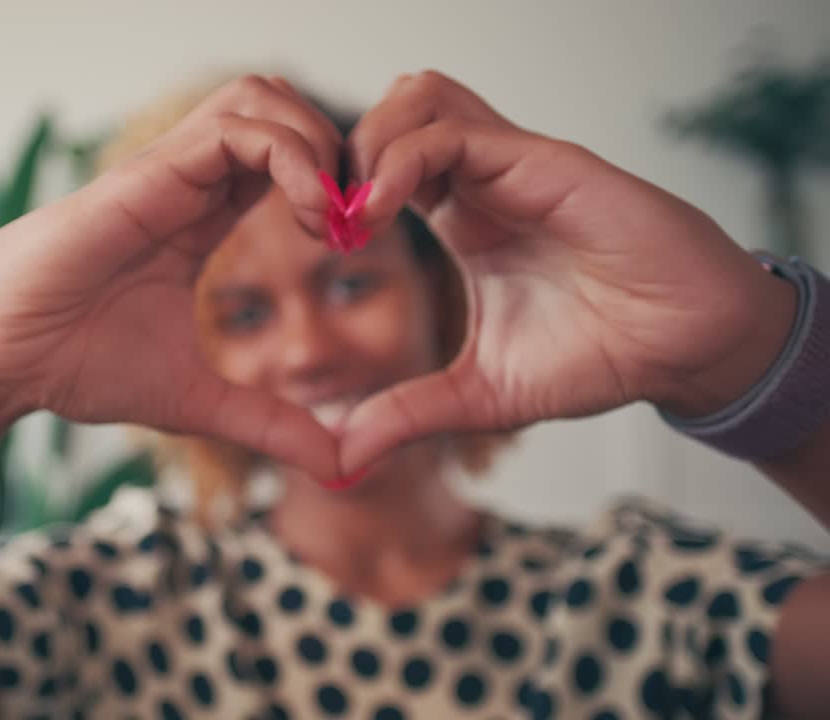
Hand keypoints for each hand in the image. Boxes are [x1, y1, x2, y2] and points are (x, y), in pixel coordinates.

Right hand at [0, 76, 344, 477]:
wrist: (0, 362)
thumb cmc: (77, 367)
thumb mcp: (198, 402)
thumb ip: (270, 423)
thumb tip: (340, 464)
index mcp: (201, 217)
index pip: (284, 160)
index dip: (333, 186)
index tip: (352, 242)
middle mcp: (190, 183)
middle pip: (281, 107)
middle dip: (337, 150)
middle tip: (353, 218)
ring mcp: (170, 172)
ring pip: (262, 97)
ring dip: (316, 143)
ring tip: (328, 215)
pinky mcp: (150, 176)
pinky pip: (236, 128)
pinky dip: (289, 155)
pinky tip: (306, 213)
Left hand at [337, 71, 793, 472]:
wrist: (682, 350)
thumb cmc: (595, 358)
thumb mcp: (477, 396)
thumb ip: (406, 415)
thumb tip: (340, 461)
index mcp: (461, 218)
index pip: (379, 168)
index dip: (337, 194)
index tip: (323, 246)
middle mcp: (480, 182)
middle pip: (388, 115)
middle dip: (340, 158)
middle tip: (328, 223)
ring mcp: (509, 165)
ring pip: (416, 99)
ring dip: (367, 146)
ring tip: (356, 215)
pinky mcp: (538, 162)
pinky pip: (451, 131)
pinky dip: (400, 160)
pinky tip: (379, 211)